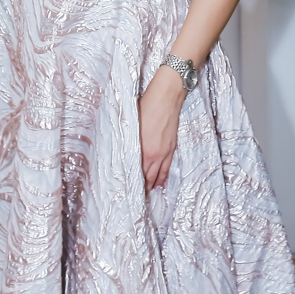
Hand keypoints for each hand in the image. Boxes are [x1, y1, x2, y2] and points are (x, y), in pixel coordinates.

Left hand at [137, 65, 186, 192]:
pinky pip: (167, 168)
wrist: (167, 95)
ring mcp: (164, 152)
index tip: (125, 190)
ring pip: (157, 175)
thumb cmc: (147, 104)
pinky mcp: (172, 147)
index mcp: (141, 148)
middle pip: (146, 177)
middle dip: (141, 188)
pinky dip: (162, 178)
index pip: (135, 172)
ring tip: (146, 194)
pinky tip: (159, 183)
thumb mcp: (132, 122)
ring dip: (151, 185)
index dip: (131, 182)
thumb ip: (128, 138)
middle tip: (135, 197)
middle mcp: (154, 153)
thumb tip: (122, 147)